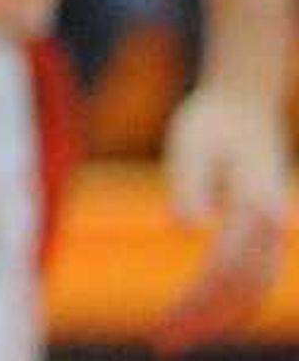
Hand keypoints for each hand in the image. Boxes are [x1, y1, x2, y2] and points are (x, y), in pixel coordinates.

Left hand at [158, 79, 292, 351]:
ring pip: (255, 292)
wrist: (245, 104)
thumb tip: (185, 225)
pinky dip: (234, 304)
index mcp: (255, 207)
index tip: (166, 326)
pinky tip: (203, 316)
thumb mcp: (189, 141)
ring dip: (220, 320)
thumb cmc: (210, 121)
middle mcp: (273, 226)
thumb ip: (189, 181)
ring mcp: (277, 233)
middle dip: (206, 322)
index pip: (225, 273)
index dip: (197, 305)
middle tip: (165, 344)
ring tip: (178, 337)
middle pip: (244, 291)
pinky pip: (257, 281)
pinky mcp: (269, 235)